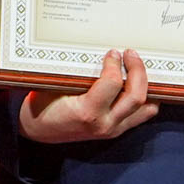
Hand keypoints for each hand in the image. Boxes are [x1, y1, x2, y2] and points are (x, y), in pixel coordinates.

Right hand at [19, 49, 158, 144]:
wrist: (37, 130)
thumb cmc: (43, 105)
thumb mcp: (55, 86)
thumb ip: (78, 72)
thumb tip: (101, 52)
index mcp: (87, 112)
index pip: (113, 83)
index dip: (115, 63)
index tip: (112, 52)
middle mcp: (104, 124)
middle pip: (136, 96)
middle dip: (138, 70)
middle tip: (130, 54)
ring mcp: (112, 130)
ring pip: (146, 108)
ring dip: (146, 85)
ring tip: (138, 69)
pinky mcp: (116, 131)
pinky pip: (141, 115)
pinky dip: (145, 98)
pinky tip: (138, 85)